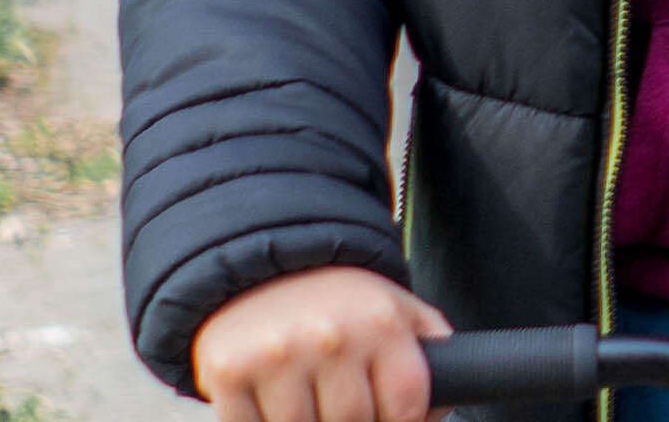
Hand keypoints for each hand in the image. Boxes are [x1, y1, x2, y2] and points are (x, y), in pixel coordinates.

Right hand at [189, 264, 450, 421]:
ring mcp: (277, 357)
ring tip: (310, 401)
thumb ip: (433, 351)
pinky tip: (272, 404)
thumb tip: (439, 409)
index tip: (388, 418)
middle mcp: (330, 338)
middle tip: (342, 405)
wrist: (262, 261)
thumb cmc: (341, 298)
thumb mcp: (398, 308)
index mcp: (380, 323)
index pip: (406, 407)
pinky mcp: (229, 373)